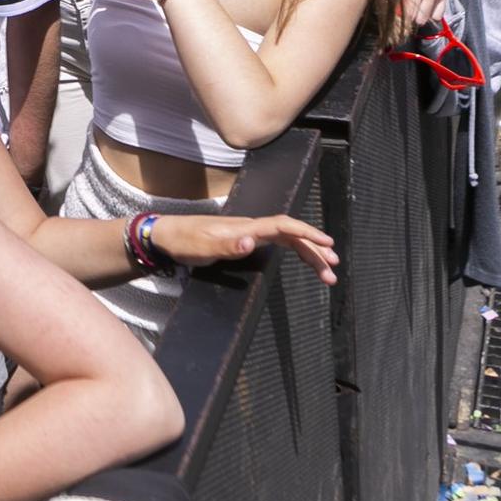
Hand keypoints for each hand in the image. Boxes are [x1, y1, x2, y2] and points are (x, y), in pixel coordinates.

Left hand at [149, 213, 339, 284]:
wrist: (167, 235)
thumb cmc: (183, 240)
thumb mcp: (202, 247)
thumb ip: (227, 245)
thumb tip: (251, 242)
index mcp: (246, 227)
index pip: (283, 226)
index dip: (306, 233)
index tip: (327, 244)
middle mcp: (251, 228)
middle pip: (292, 235)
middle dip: (315, 250)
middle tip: (333, 269)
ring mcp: (249, 234)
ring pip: (288, 241)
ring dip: (309, 254)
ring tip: (327, 274)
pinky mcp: (245, 241)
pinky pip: (278, 245)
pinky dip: (294, 252)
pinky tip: (304, 261)